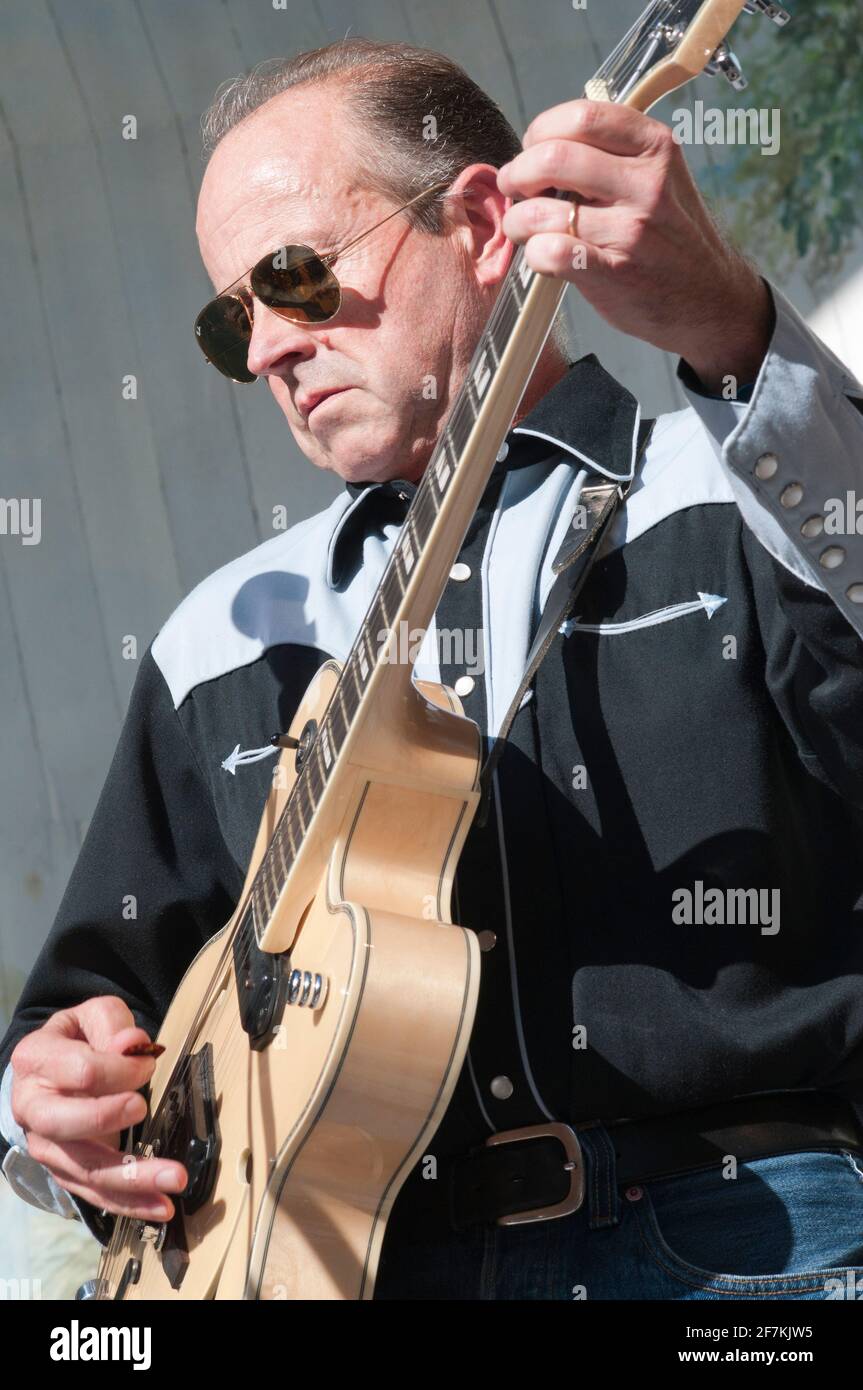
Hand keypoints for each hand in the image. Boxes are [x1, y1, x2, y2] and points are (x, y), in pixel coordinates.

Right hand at [10, 996, 186, 1221]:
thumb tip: (131, 1045)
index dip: (119, 1069)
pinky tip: (161, 1206)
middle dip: (107, 1119)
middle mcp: (32, 1106)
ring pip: (83, 1168)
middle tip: (143, 1108)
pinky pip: (94, 1193)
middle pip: (65, 1123)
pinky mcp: (63, 1171)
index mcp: (36, 1060)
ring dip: (131, 1179)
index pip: (80, 1071)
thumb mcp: (93, 1017)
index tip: (147, 1064)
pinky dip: (130, 1204)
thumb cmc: (79, 1040)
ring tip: (173, 1180)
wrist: (53, 1068)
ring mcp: (45, 1145)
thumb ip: (112, 1025)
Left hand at [497, 99, 773, 391]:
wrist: (710, 298)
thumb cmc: (672, 237)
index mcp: (655, 148)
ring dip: (519, 221)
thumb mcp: (660, 177)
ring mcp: (632, 230)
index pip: (583, 116)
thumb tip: (546, 148)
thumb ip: (613, 155)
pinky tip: (543, 256)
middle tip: (515, 188)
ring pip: (543, 211)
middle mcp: (647, 184)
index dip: (542, 129)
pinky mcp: (616, 273)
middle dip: (518, 173)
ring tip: (524, 228)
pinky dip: (535, 254)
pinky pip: (552, 253)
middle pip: (554, 157)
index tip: (533, 147)